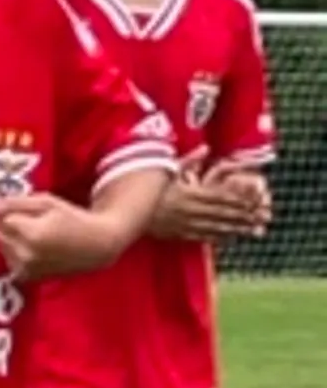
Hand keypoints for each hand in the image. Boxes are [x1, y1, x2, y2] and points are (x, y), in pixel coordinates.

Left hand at [0, 192, 124, 279]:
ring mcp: (25, 269)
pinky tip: (34, 248)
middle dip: (7, 225)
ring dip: (9, 239)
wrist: (95, 247)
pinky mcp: (26, 278)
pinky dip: (15, 252)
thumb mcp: (47, 203)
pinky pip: (8, 260)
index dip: (11, 211)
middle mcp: (25, 255)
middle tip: (31, 221)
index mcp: (31, 234)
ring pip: (0, 247)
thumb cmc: (73, 219)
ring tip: (34, 234)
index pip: (1, 218)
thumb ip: (14, 203)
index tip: (27, 210)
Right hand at [155, 159, 271, 243]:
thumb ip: (189, 160)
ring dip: (235, 229)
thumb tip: (206, 148)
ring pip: (215, 227)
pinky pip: (202, 237)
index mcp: (190, 193)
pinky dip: (217, 238)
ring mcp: (184, 224)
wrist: (126, 213)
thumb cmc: (146, 189)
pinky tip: (229, 239)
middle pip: (222, 213)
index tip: (255, 200)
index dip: (239, 199)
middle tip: (261, 217)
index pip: (221, 197)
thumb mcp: (167, 170)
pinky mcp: (177, 234)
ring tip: (252, 230)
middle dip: (243, 216)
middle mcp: (190, 210)